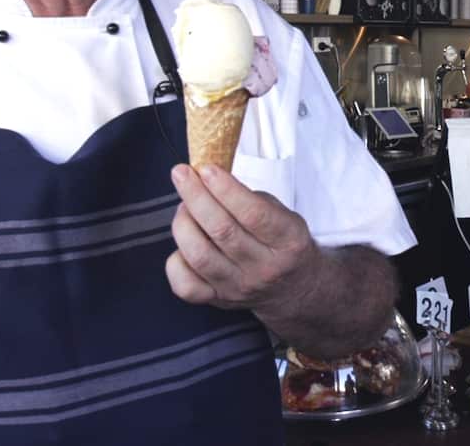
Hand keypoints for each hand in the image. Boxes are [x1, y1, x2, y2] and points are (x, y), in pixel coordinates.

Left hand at [165, 163, 318, 311]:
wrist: (293, 289)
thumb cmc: (283, 244)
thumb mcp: (284, 216)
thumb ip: (252, 200)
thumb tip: (211, 179)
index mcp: (287, 241)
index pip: (254, 214)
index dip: (226, 189)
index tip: (207, 169)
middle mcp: (264, 268)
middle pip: (222, 231)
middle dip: (196, 197)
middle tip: (182, 175)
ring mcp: (238, 287)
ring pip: (199, 255)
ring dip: (184, 224)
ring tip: (184, 206)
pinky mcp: (218, 301)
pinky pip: (185, 285)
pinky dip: (176, 260)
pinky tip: (183, 243)